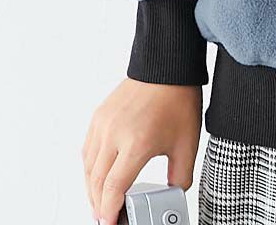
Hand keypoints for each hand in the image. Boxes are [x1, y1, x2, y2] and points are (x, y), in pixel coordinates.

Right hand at [81, 77, 201, 223]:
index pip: (114, 189)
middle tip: (107, 218)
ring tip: (102, 202)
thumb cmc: (178, 99)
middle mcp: (114, 133)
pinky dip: (90, 168)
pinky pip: (88, 150)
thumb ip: (180, 176)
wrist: (168, 65)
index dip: (110, 212)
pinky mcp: (99, 115)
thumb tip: (172, 195)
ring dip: (92, 189)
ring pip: (88, 168)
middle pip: (97, 183)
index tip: (111, 223)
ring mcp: (103, 123)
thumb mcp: (187, 144)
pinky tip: (99, 176)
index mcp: (136, 143)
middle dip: (100, 206)